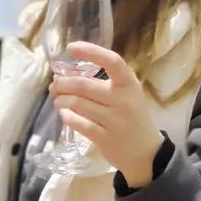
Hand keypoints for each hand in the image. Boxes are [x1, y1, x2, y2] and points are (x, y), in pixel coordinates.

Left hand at [50, 41, 162, 184]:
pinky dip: (67, 117)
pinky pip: (79, 124)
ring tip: (58, 100)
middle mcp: (123, 100)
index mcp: (129, 84)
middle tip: (54, 85)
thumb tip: (66, 75)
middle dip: (62, 84)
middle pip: (84, 85)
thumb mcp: (128, 95)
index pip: (112, 61)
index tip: (71, 48)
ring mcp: (115, 120)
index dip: (90, 52)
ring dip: (61, 100)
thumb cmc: (132, 117)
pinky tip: (64, 114)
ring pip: (78, 104)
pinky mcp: (105, 138)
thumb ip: (104, 84)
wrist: (146, 152)